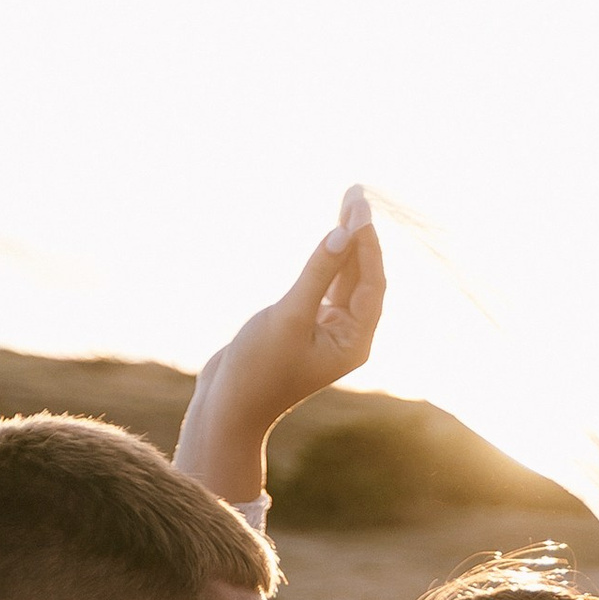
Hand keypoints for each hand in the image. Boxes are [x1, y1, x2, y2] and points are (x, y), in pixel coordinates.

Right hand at [173, 187, 385, 501]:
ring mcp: (330, 331)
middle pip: (363, 275)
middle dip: (359, 234)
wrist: (228, 407)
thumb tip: (342, 234)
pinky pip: (327, 284)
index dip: (367, 243)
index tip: (359, 208)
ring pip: (346, 277)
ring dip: (347, 242)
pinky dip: (329, 259)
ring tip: (348, 202)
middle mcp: (350, 336)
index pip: (371, 282)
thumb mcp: (288, 317)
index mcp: (356, 341)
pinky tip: (332, 234)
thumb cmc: (257, 369)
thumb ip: (316, 274)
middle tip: (355, 192)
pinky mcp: (308, 325)